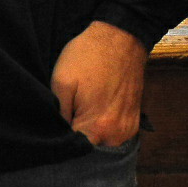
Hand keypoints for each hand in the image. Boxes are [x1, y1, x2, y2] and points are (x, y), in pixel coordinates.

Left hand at [51, 21, 146, 145]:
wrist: (120, 39)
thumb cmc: (88, 57)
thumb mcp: (61, 82)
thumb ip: (58, 115)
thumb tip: (56, 134)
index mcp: (97, 128)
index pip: (71, 148)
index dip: (58, 136)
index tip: (54, 121)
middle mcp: (117, 135)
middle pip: (86, 146)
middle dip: (73, 132)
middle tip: (68, 107)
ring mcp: (128, 129)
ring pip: (98, 139)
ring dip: (87, 127)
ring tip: (81, 104)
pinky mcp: (133, 121)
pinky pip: (111, 131)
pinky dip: (100, 123)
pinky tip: (94, 103)